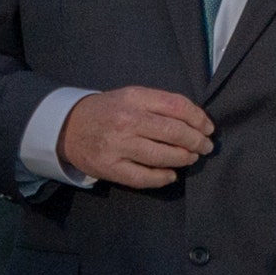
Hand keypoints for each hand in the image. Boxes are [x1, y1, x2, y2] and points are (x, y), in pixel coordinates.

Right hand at [59, 86, 215, 188]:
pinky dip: (163, 178)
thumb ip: (159, 104)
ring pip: (163, 156)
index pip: (177, 106)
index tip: (208, 128)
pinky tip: (171, 175)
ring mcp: (117, 145)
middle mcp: (126, 120)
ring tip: (191, 158)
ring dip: (184, 159)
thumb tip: (196, 122)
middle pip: (175, 132)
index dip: (199, 119)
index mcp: (134, 98)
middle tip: (205, 147)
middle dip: (197, 141)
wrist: (67, 127)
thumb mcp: (130, 96)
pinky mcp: (110, 167)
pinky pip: (144, 177)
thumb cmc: (107, 111)